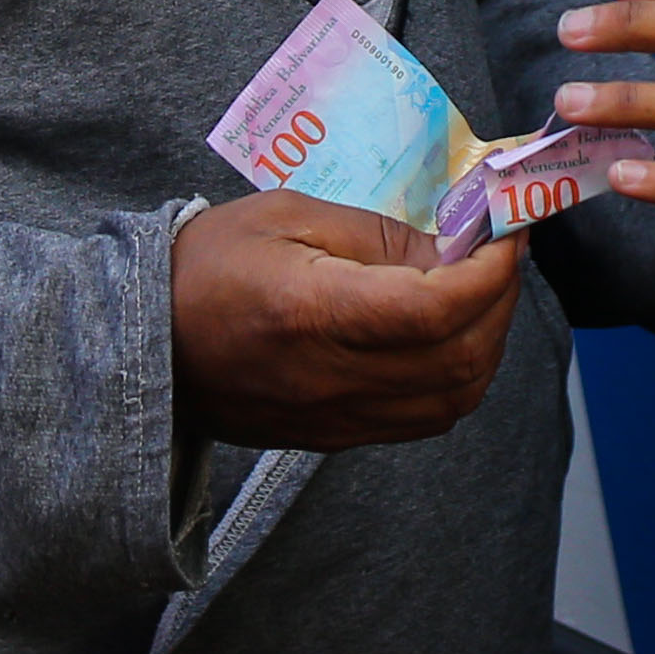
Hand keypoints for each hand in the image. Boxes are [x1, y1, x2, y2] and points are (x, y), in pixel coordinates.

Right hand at [171, 191, 533, 449]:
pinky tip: (451, 334)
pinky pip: (426, 418)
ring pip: (454, 399)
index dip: (489, 272)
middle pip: (458, 359)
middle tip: (503, 253)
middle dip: (500, 302)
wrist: (147, 343)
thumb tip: (454, 247)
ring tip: (483, 292)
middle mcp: (332, 379)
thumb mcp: (288, 216)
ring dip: (487, 344)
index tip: (507, 232)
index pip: (434, 307)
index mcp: (313, 314)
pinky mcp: (337, 437)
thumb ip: (377, 233)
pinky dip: (459, 376)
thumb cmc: (210, 264)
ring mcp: (337, 418)